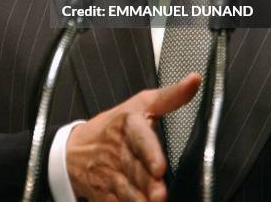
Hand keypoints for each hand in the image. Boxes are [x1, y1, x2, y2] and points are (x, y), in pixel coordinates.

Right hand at [66, 72, 200, 200]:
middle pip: (135, 170)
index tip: (159, 167)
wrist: (75, 148)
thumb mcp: (141, 103)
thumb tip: (195, 80)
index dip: (149, 153)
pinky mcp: (103, 194)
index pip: (140, 138)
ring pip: (126, 191)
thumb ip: (171, 96)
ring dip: (138, 200)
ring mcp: (110, 174)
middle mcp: (119, 151)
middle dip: (148, 184)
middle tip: (160, 195)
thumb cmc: (115, 124)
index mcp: (129, 125)